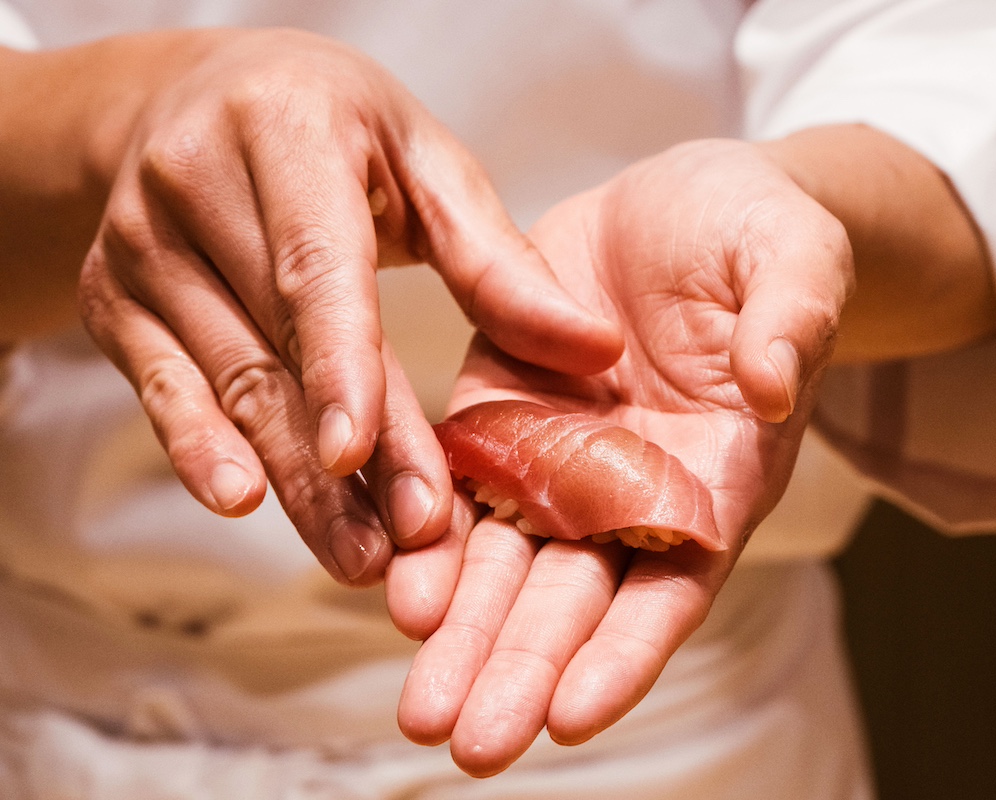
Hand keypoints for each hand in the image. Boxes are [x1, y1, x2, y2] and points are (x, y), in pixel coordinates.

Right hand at [68, 29, 620, 583]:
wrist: (197, 96)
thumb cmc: (335, 128)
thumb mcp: (424, 161)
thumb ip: (497, 259)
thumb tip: (597, 349)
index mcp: (283, 128)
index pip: (314, 262)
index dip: (339, 362)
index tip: (363, 452)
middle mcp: (191, 180)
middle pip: (279, 344)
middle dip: (346, 457)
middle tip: (406, 542)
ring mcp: (140, 245)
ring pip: (230, 383)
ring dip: (295, 480)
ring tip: (359, 555)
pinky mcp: (111, 298)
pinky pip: (161, 388)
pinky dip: (199, 450)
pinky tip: (242, 501)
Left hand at [387, 139, 853, 774]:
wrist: (683, 204)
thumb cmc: (760, 237)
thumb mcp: (795, 259)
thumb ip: (792, 319)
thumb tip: (773, 389)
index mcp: (716, 474)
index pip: (674, 582)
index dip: (628, 650)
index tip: (573, 714)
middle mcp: (631, 487)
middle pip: (575, 598)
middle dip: (522, 668)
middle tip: (468, 741)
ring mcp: (558, 454)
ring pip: (506, 561)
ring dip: (463, 633)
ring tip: (420, 706)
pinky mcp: (497, 411)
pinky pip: (459, 484)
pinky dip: (429, 539)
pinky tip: (398, 591)